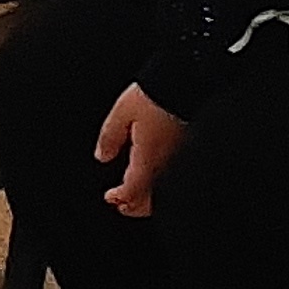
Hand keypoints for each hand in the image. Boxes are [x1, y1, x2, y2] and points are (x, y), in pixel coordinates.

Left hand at [94, 85, 186, 216]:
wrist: (184, 82)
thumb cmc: (155, 95)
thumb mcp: (122, 112)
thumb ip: (110, 137)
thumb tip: (102, 156)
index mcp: (148, 157)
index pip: (133, 191)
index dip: (120, 199)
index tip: (110, 197)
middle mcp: (165, 164)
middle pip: (151, 200)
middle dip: (134, 206)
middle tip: (121, 203)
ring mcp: (178, 159)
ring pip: (163, 192)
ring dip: (147, 198)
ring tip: (135, 192)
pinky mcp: (186, 151)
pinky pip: (171, 178)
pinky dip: (159, 185)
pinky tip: (152, 175)